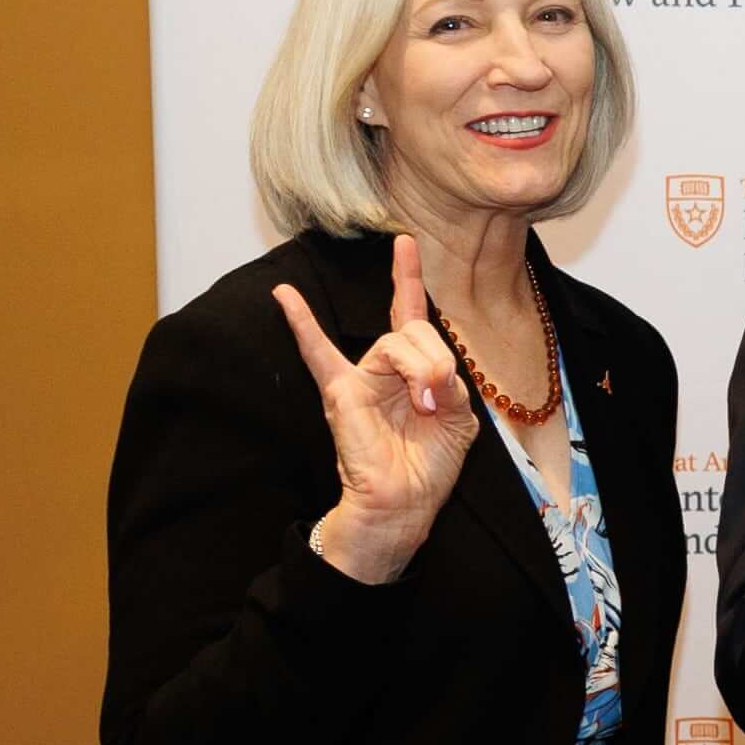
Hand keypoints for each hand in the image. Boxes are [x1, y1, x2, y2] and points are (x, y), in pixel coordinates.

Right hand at [274, 235, 475, 584]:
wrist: (404, 502)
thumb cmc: (431, 464)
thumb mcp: (459, 418)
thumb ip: (448, 382)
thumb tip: (431, 369)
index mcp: (416, 370)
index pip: (411, 316)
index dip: (408, 279)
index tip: (406, 241)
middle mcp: (387, 367)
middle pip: (416, 330)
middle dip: (437, 359)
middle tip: (438, 397)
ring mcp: (362, 376)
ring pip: (396, 342)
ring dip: (422, 368)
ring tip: (425, 403)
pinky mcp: (343, 392)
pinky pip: (318, 352)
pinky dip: (302, 324)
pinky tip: (285, 296)